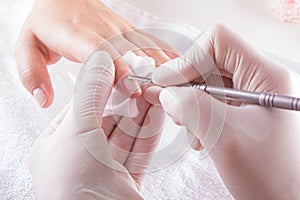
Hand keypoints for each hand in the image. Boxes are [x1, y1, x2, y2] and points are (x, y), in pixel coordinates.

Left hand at [15, 0, 174, 107]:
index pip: (101, 52)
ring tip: (180, 86)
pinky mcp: (130, 31)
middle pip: (131, 52)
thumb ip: (31, 74)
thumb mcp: (27, 47)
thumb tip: (44, 99)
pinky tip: (182, 68)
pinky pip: (152, 42)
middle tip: (162, 96)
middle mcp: (104, 31)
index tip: (131, 89)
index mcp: (77, 35)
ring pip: (147, 47)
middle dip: (147, 75)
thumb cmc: (48, 25)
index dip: (118, 69)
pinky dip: (168, 55)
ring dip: (163, 67)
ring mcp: (121, 30)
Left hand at [29, 51, 164, 198]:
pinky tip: (159, 112)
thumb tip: (103, 61)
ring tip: (157, 91)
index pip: (83, 105)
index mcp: (57, 145)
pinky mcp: (126, 181)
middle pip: (109, 119)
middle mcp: (79, 157)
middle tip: (145, 80)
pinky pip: (140, 150)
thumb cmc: (74, 190)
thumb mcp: (76, 131)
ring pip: (128, 133)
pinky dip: (150, 131)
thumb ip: (90, 93)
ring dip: (143, 112)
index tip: (123, 69)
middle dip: (129, 99)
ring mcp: (104, 170)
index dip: (104, 86)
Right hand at [145, 24, 299, 198]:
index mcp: (266, 76)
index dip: (189, 58)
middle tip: (174, 108)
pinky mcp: (244, 111)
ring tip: (189, 129)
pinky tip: (200, 136)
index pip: (218, 41)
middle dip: (187, 84)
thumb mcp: (224, 137)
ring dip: (191, 102)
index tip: (168, 84)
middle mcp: (260, 80)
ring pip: (208, 82)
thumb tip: (164, 91)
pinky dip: (198, 114)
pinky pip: (213, 100)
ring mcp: (252, 96)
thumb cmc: (268, 175)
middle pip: (210, 61)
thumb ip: (191, 107)